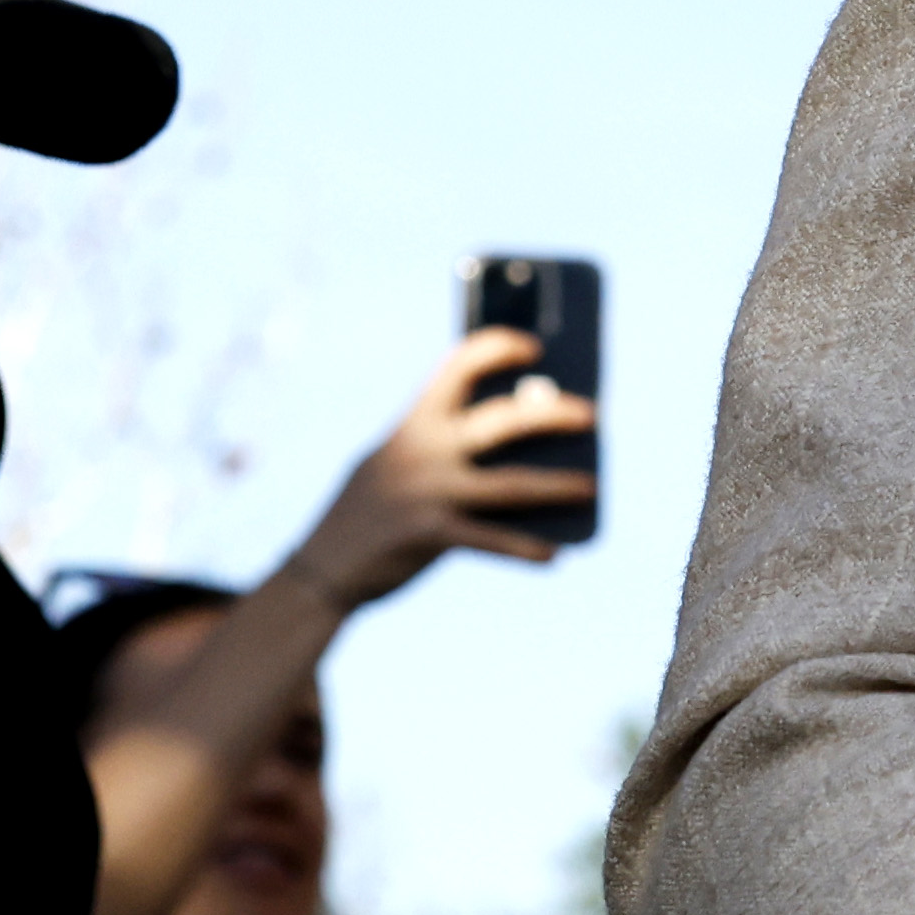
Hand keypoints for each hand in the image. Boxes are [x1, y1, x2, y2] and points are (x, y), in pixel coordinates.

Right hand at [283, 328, 605, 602]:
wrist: (321, 569)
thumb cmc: (374, 511)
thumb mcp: (395, 466)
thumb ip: (442, 448)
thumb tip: (526, 438)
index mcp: (413, 425)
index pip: (457, 366)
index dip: (498, 347)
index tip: (534, 346)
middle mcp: (421, 451)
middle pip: (503, 420)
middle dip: (553, 413)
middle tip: (593, 415)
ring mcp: (427, 492)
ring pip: (512, 484)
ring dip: (559, 485)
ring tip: (592, 485)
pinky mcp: (429, 534)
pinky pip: (493, 540)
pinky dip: (526, 548)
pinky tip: (555, 554)